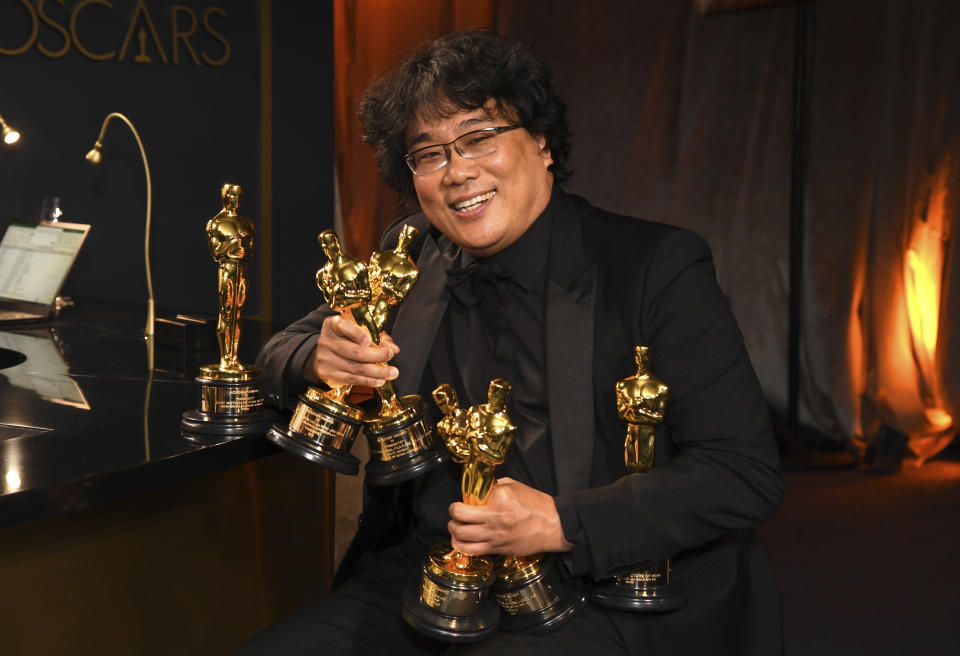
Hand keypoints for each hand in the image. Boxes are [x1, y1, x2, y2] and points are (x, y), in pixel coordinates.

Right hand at [305, 314, 399, 387]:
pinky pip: (353, 379)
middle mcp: (327, 341)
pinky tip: (380, 380)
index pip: (343, 327)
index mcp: (333, 325)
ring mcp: (327, 359)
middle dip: (377, 355)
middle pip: (355, 351)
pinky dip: (369, 381)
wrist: (323, 355)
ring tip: (393, 372)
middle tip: (390, 355)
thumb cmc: (345, 339)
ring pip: (356, 368)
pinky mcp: (330, 375)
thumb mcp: (357, 331)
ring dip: (378, 371)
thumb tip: (393, 348)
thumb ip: (376, 336)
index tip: (369, 341)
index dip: (357, 334)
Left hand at [447, 478, 573, 555]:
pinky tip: (461, 540)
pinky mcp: (497, 549)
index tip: (466, 499)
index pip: (471, 497)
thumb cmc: (537, 504)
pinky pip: (471, 550)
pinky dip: (461, 545)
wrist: (554, 526)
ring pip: (461, 536)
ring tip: (456, 526)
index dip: (464, 498)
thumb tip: (479, 491)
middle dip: (452, 515)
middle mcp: (494, 518)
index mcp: (500, 499)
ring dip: (453, 530)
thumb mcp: (515, 486)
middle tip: (455, 513)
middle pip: (459, 518)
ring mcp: (495, 536)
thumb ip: (494, 487)